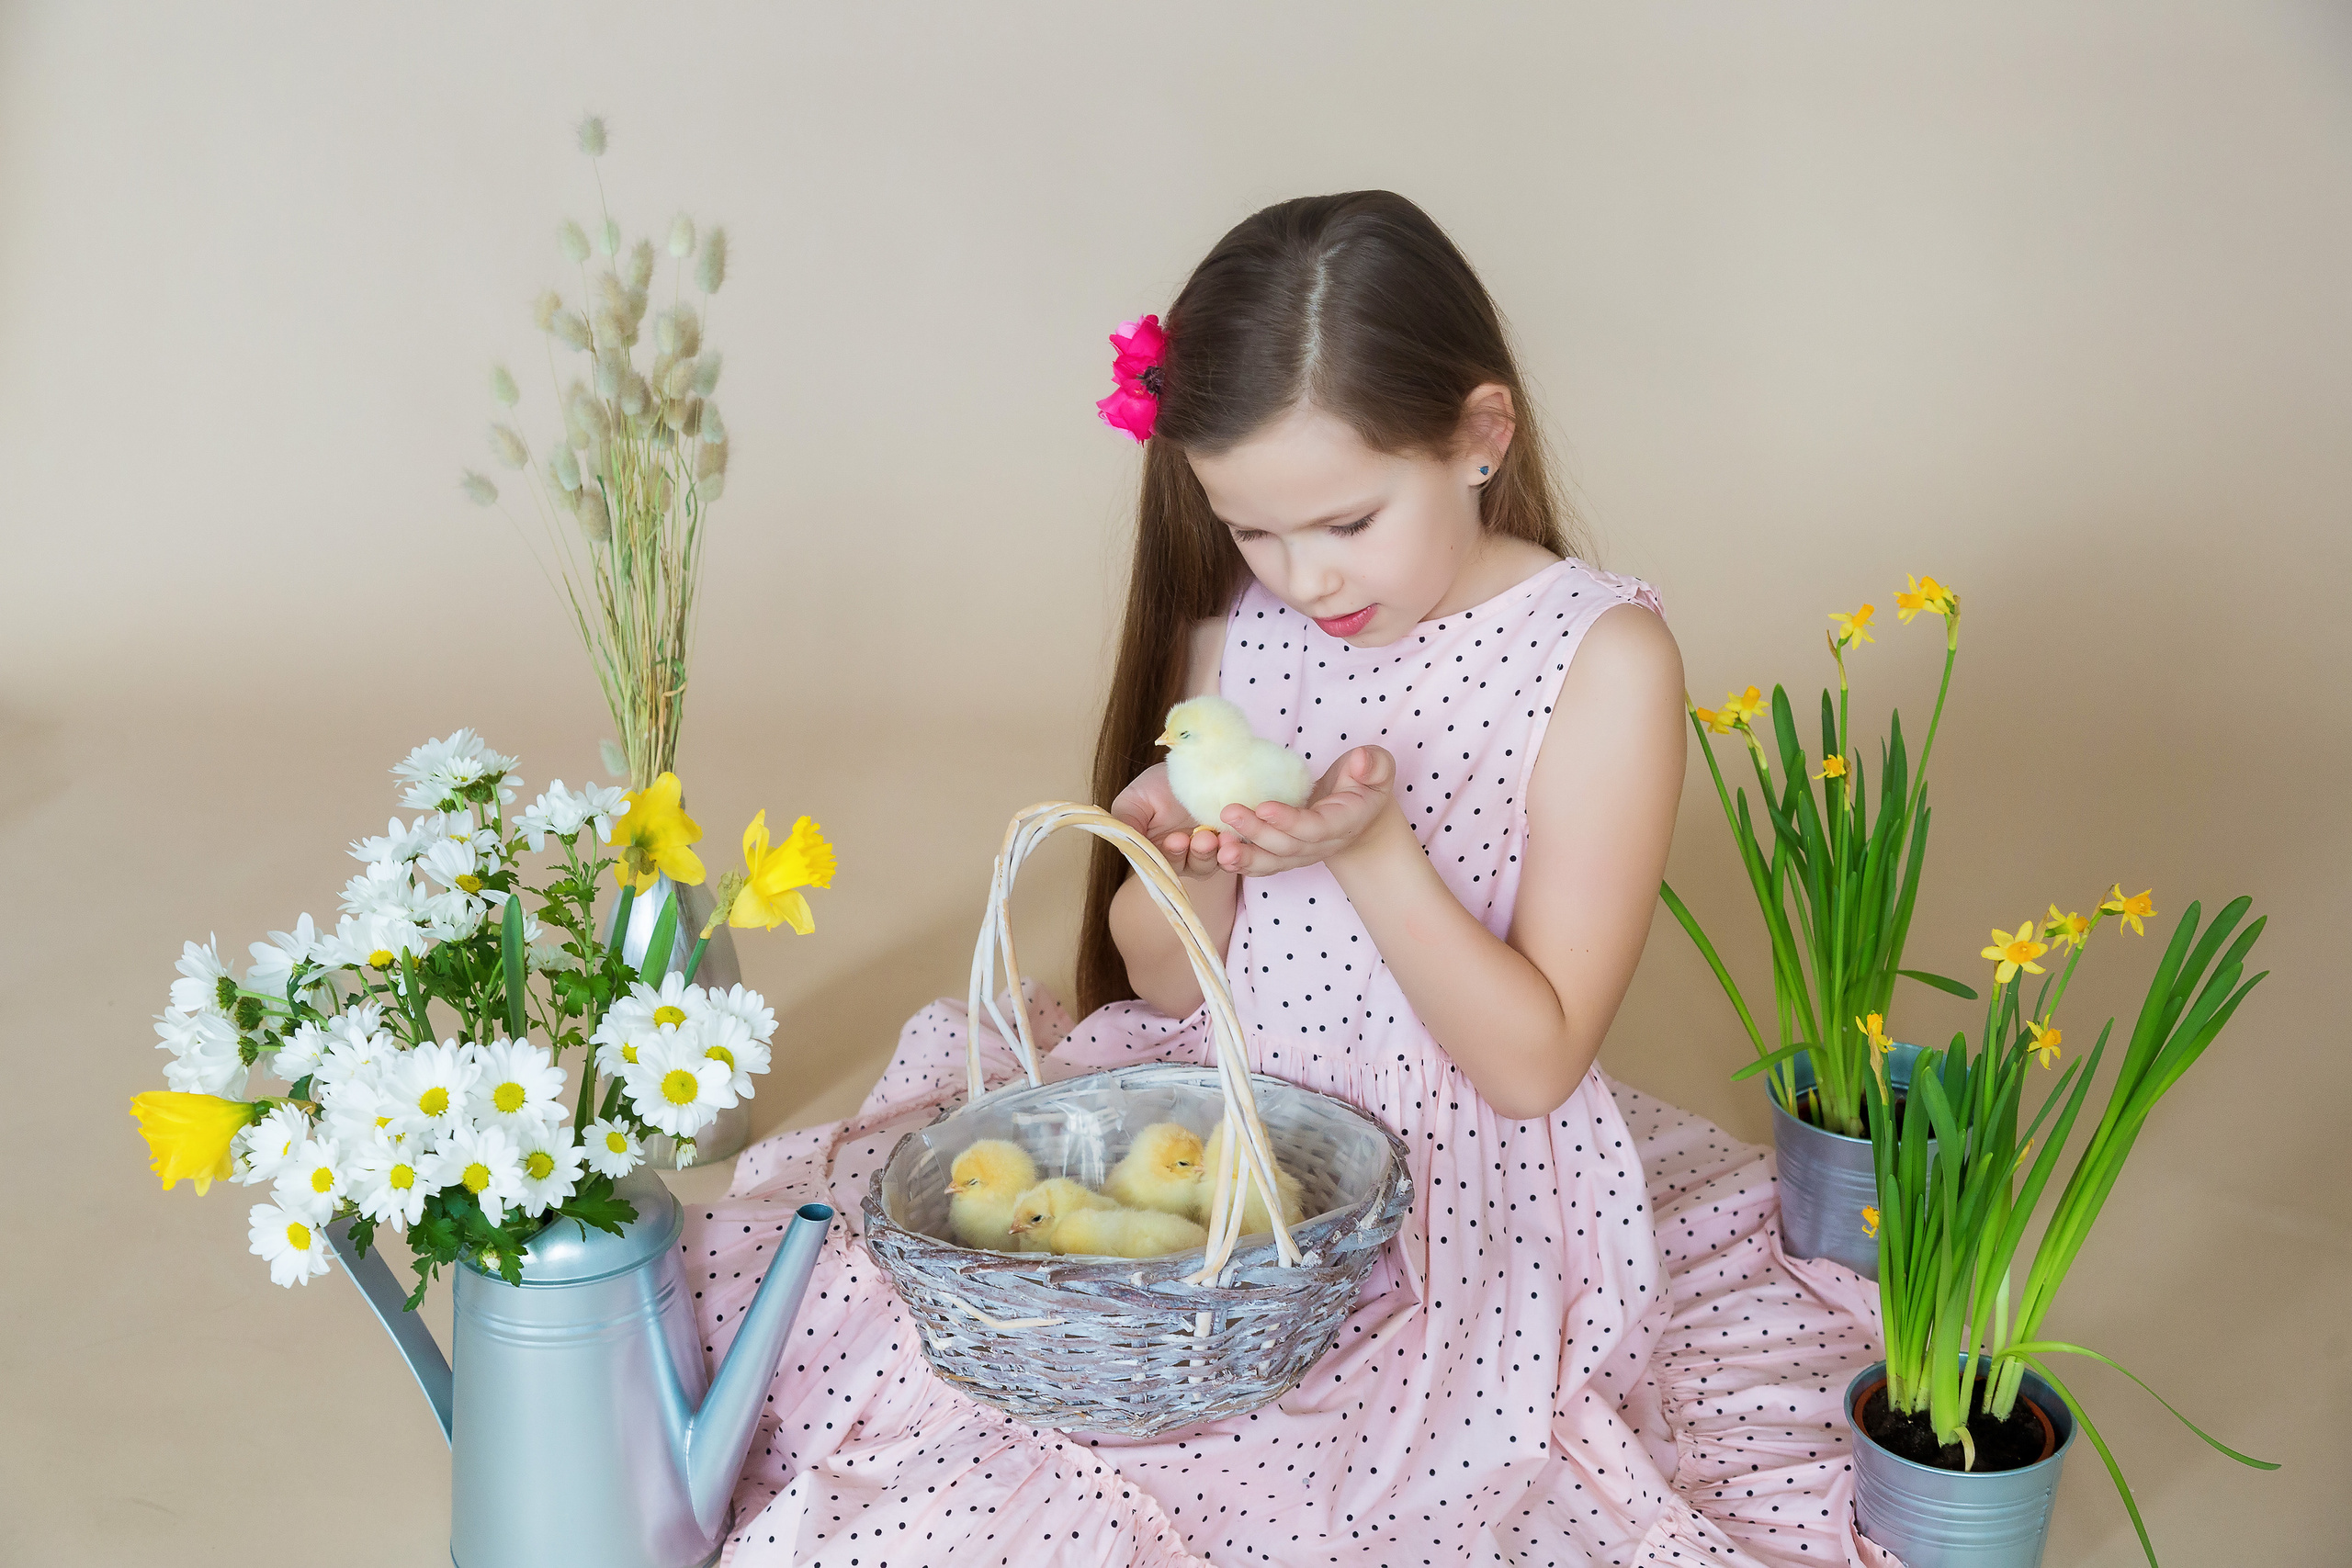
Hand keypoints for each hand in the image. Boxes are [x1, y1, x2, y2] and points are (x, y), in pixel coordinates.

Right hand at [1109, 762, 1231, 881]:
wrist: (1191, 764)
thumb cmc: (1156, 785)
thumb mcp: (1134, 800)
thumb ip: (1126, 822)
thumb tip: (1122, 845)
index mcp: (1158, 853)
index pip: (1163, 866)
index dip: (1171, 858)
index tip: (1176, 840)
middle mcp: (1184, 857)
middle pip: (1193, 868)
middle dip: (1198, 855)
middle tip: (1203, 839)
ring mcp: (1210, 850)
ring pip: (1215, 863)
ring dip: (1217, 853)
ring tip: (1219, 837)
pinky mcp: (1231, 840)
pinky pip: (1236, 851)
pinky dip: (1235, 847)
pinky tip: (1234, 835)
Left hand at [1213, 746, 1399, 876]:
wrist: (1359, 812)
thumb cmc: (1364, 784)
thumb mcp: (1378, 769)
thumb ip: (1374, 765)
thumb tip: (1360, 760)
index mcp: (1344, 823)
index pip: (1315, 828)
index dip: (1290, 821)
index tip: (1264, 806)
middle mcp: (1322, 845)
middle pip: (1287, 847)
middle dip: (1257, 833)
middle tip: (1228, 814)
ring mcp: (1302, 854)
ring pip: (1272, 862)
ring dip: (1244, 856)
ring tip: (1219, 846)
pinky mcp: (1285, 856)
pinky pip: (1263, 864)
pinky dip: (1241, 863)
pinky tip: (1219, 854)